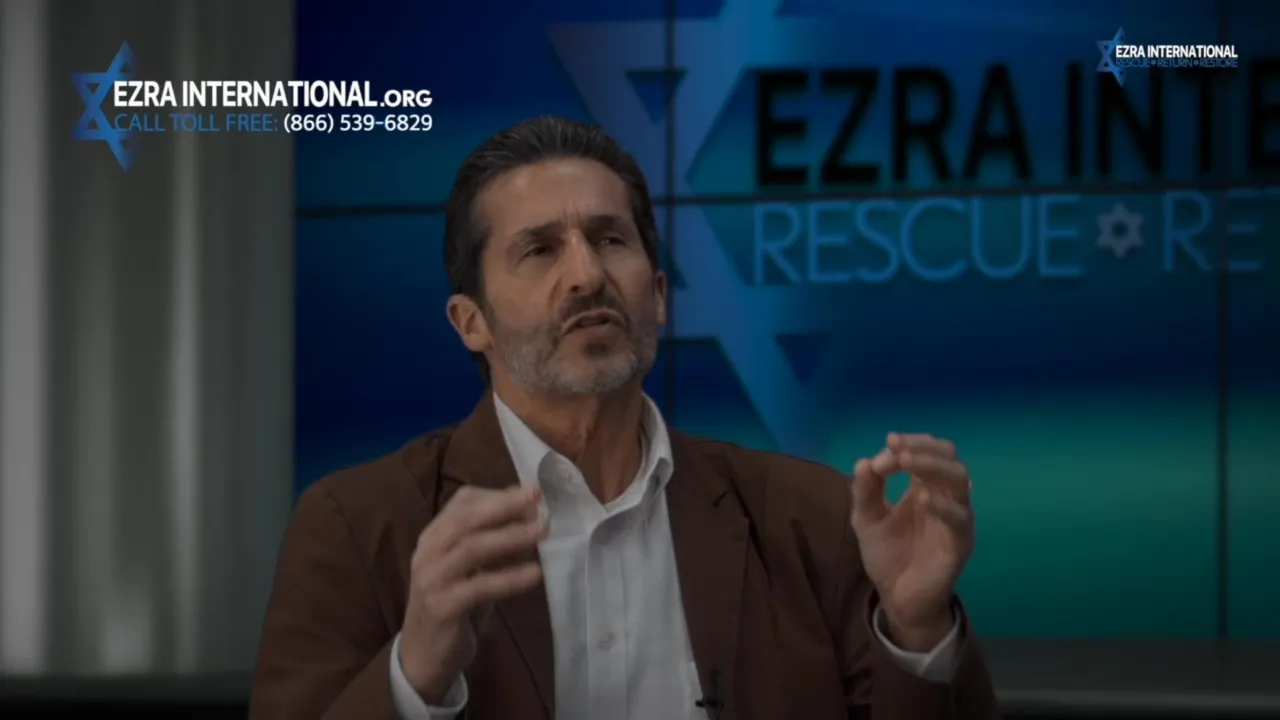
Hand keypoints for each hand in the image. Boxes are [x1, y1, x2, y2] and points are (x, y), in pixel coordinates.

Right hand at [400, 485, 548, 702]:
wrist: (423, 656)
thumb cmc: (454, 605)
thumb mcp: (473, 569)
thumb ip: (493, 543)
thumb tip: (530, 516)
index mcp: (433, 536)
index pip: (462, 502)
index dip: (497, 494)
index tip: (530, 493)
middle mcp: (428, 551)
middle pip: (467, 519)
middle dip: (505, 505)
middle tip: (538, 499)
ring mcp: (432, 579)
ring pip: (472, 548)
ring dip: (512, 536)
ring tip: (543, 531)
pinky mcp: (442, 607)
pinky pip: (480, 587)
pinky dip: (510, 578)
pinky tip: (535, 574)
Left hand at [850, 433, 974, 650]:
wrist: (897, 598)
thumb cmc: (887, 555)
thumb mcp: (867, 520)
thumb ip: (865, 491)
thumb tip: (864, 461)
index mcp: (924, 486)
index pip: (928, 451)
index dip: (908, 444)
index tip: (886, 447)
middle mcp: (945, 496)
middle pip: (949, 458)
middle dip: (922, 448)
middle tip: (897, 451)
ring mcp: (956, 518)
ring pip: (960, 479)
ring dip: (932, 466)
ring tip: (906, 462)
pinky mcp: (960, 543)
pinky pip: (960, 518)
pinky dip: (943, 505)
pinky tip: (921, 499)